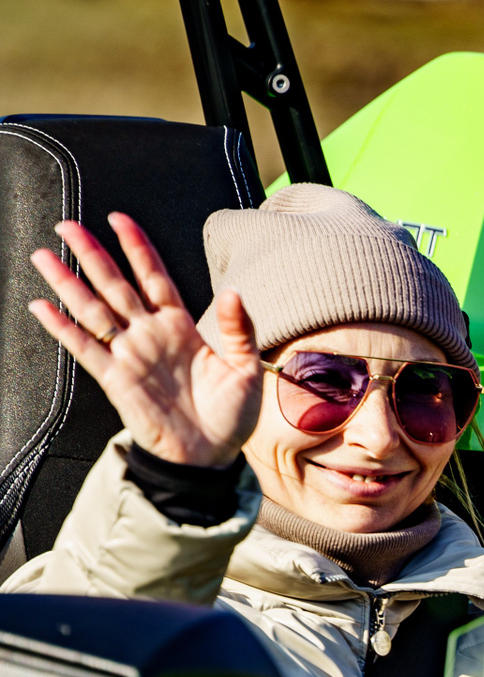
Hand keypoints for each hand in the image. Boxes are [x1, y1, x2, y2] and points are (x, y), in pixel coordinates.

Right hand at [28, 214, 261, 468]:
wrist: (211, 456)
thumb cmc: (231, 415)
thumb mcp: (247, 368)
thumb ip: (238, 329)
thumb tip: (233, 292)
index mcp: (182, 326)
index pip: (155, 277)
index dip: (138, 248)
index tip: (120, 219)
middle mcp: (151, 335)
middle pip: (115, 285)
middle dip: (92, 254)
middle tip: (68, 226)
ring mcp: (131, 355)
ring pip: (93, 310)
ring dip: (68, 283)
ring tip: (44, 255)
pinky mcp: (117, 380)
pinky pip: (85, 349)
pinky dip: (63, 328)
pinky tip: (43, 307)